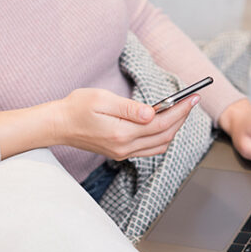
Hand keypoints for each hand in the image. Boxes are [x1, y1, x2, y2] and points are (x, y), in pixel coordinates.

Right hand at [56, 88, 198, 159]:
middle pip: (164, 136)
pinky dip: (162, 136)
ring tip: (181, 110)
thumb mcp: (101, 100)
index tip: (192, 98)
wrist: (58, 125)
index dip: (180, 111)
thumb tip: (153, 113)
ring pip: (160, 145)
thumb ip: (129, 108)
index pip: (160, 124)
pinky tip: (164, 123)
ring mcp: (123, 153)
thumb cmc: (76, 107)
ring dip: (174, 128)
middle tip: (191, 101)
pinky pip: (150, 149)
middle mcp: (124, 147)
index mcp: (121, 133)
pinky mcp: (121, 153)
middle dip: (181, 118)